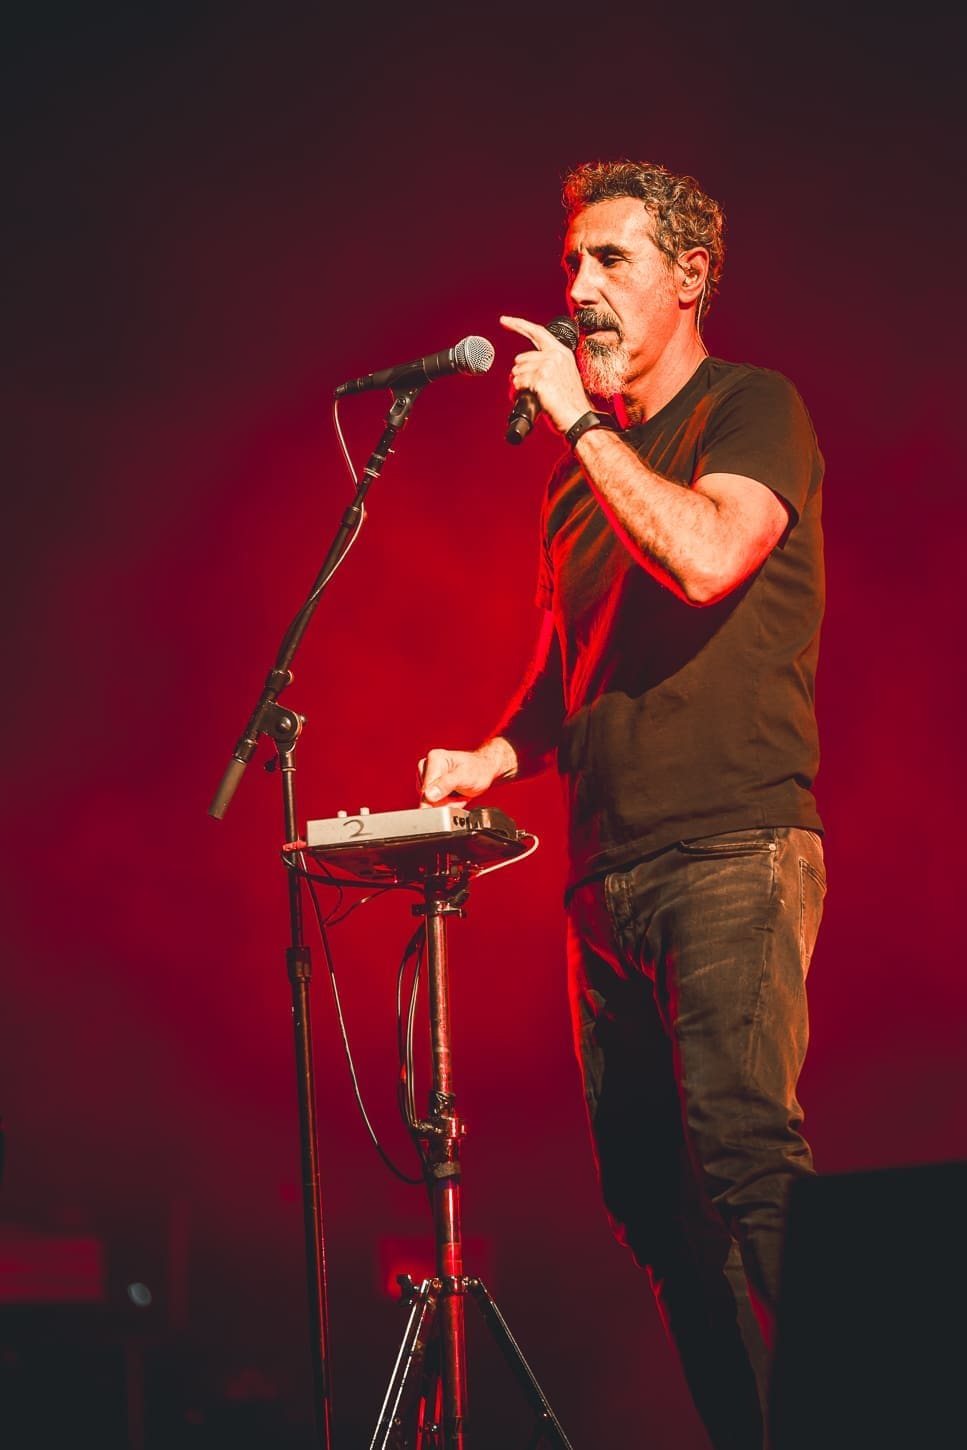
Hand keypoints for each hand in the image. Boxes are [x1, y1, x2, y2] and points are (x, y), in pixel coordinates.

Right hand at [417, 740, 516, 804]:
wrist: (486, 770)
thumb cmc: (478, 769)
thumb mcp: (464, 776)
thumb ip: (446, 784)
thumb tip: (428, 795)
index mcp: (434, 759)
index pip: (426, 789)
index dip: (439, 799)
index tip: (453, 796)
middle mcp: (428, 765)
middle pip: (427, 797)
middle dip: (444, 801)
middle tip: (459, 793)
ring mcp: (429, 776)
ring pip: (431, 802)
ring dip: (446, 803)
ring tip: (458, 793)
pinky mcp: (431, 785)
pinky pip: (435, 803)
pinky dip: (447, 803)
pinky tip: (455, 795)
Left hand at [500, 314, 590, 435]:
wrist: (578, 416)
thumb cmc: (568, 401)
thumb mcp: (561, 374)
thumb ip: (546, 363)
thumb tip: (521, 363)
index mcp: (560, 352)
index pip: (537, 332)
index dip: (518, 325)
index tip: (504, 320)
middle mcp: (554, 355)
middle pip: (520, 359)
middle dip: (521, 374)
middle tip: (535, 388)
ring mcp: (548, 366)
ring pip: (517, 372)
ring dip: (522, 385)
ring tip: (537, 394)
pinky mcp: (540, 378)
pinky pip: (518, 383)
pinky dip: (521, 392)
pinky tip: (534, 396)